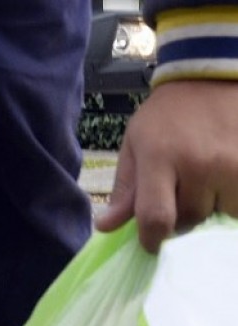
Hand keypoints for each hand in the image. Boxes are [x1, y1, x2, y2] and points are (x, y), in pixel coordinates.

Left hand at [95, 80, 237, 252]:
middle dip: (179, 217)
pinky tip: (221, 179)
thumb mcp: (134, 145)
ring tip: (203, 181)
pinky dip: (231, 199)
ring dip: (208, 208)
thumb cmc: (166, 116)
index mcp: (161, 157)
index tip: (151, 243)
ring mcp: (233, 162)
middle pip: (188, 220)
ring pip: (217, 214)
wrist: (212, 74)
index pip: (156, 218)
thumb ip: (124, 189)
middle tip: (178, 194)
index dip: (152, 239)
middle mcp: (199, 162)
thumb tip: (106, 227)